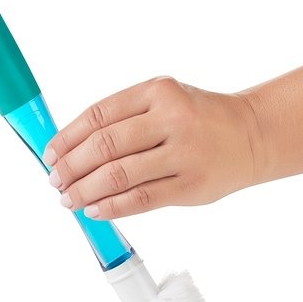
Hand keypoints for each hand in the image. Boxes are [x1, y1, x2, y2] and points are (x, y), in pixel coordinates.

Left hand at [42, 77, 257, 219]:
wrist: (252, 134)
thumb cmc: (197, 117)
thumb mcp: (164, 100)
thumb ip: (124, 118)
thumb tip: (72, 149)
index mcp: (158, 91)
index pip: (99, 115)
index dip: (67, 137)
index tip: (50, 154)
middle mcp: (171, 118)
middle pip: (105, 145)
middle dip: (72, 166)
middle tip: (55, 180)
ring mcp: (183, 153)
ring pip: (120, 174)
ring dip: (85, 190)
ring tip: (68, 198)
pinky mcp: (192, 186)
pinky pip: (141, 199)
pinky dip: (112, 206)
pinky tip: (94, 210)